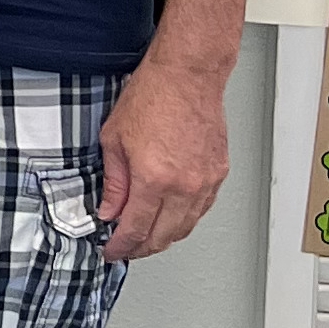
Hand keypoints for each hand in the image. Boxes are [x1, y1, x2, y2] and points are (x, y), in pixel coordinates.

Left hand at [96, 59, 227, 260]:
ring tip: (145, 238)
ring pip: (186, 227)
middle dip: (141, 248)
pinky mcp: (219, 173)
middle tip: (125, 248)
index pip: (135, 230)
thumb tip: (110, 210)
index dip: (120, 247)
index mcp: (154, 179)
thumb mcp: (113, 141)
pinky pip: (201, 209)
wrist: (187, 76)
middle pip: (163, 236)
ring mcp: (206, 181)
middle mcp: (184, 186)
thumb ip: (114, 183)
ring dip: (164, 238)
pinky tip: (170, 218)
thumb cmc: (151, 98)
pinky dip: (184, 220)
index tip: (111, 251)